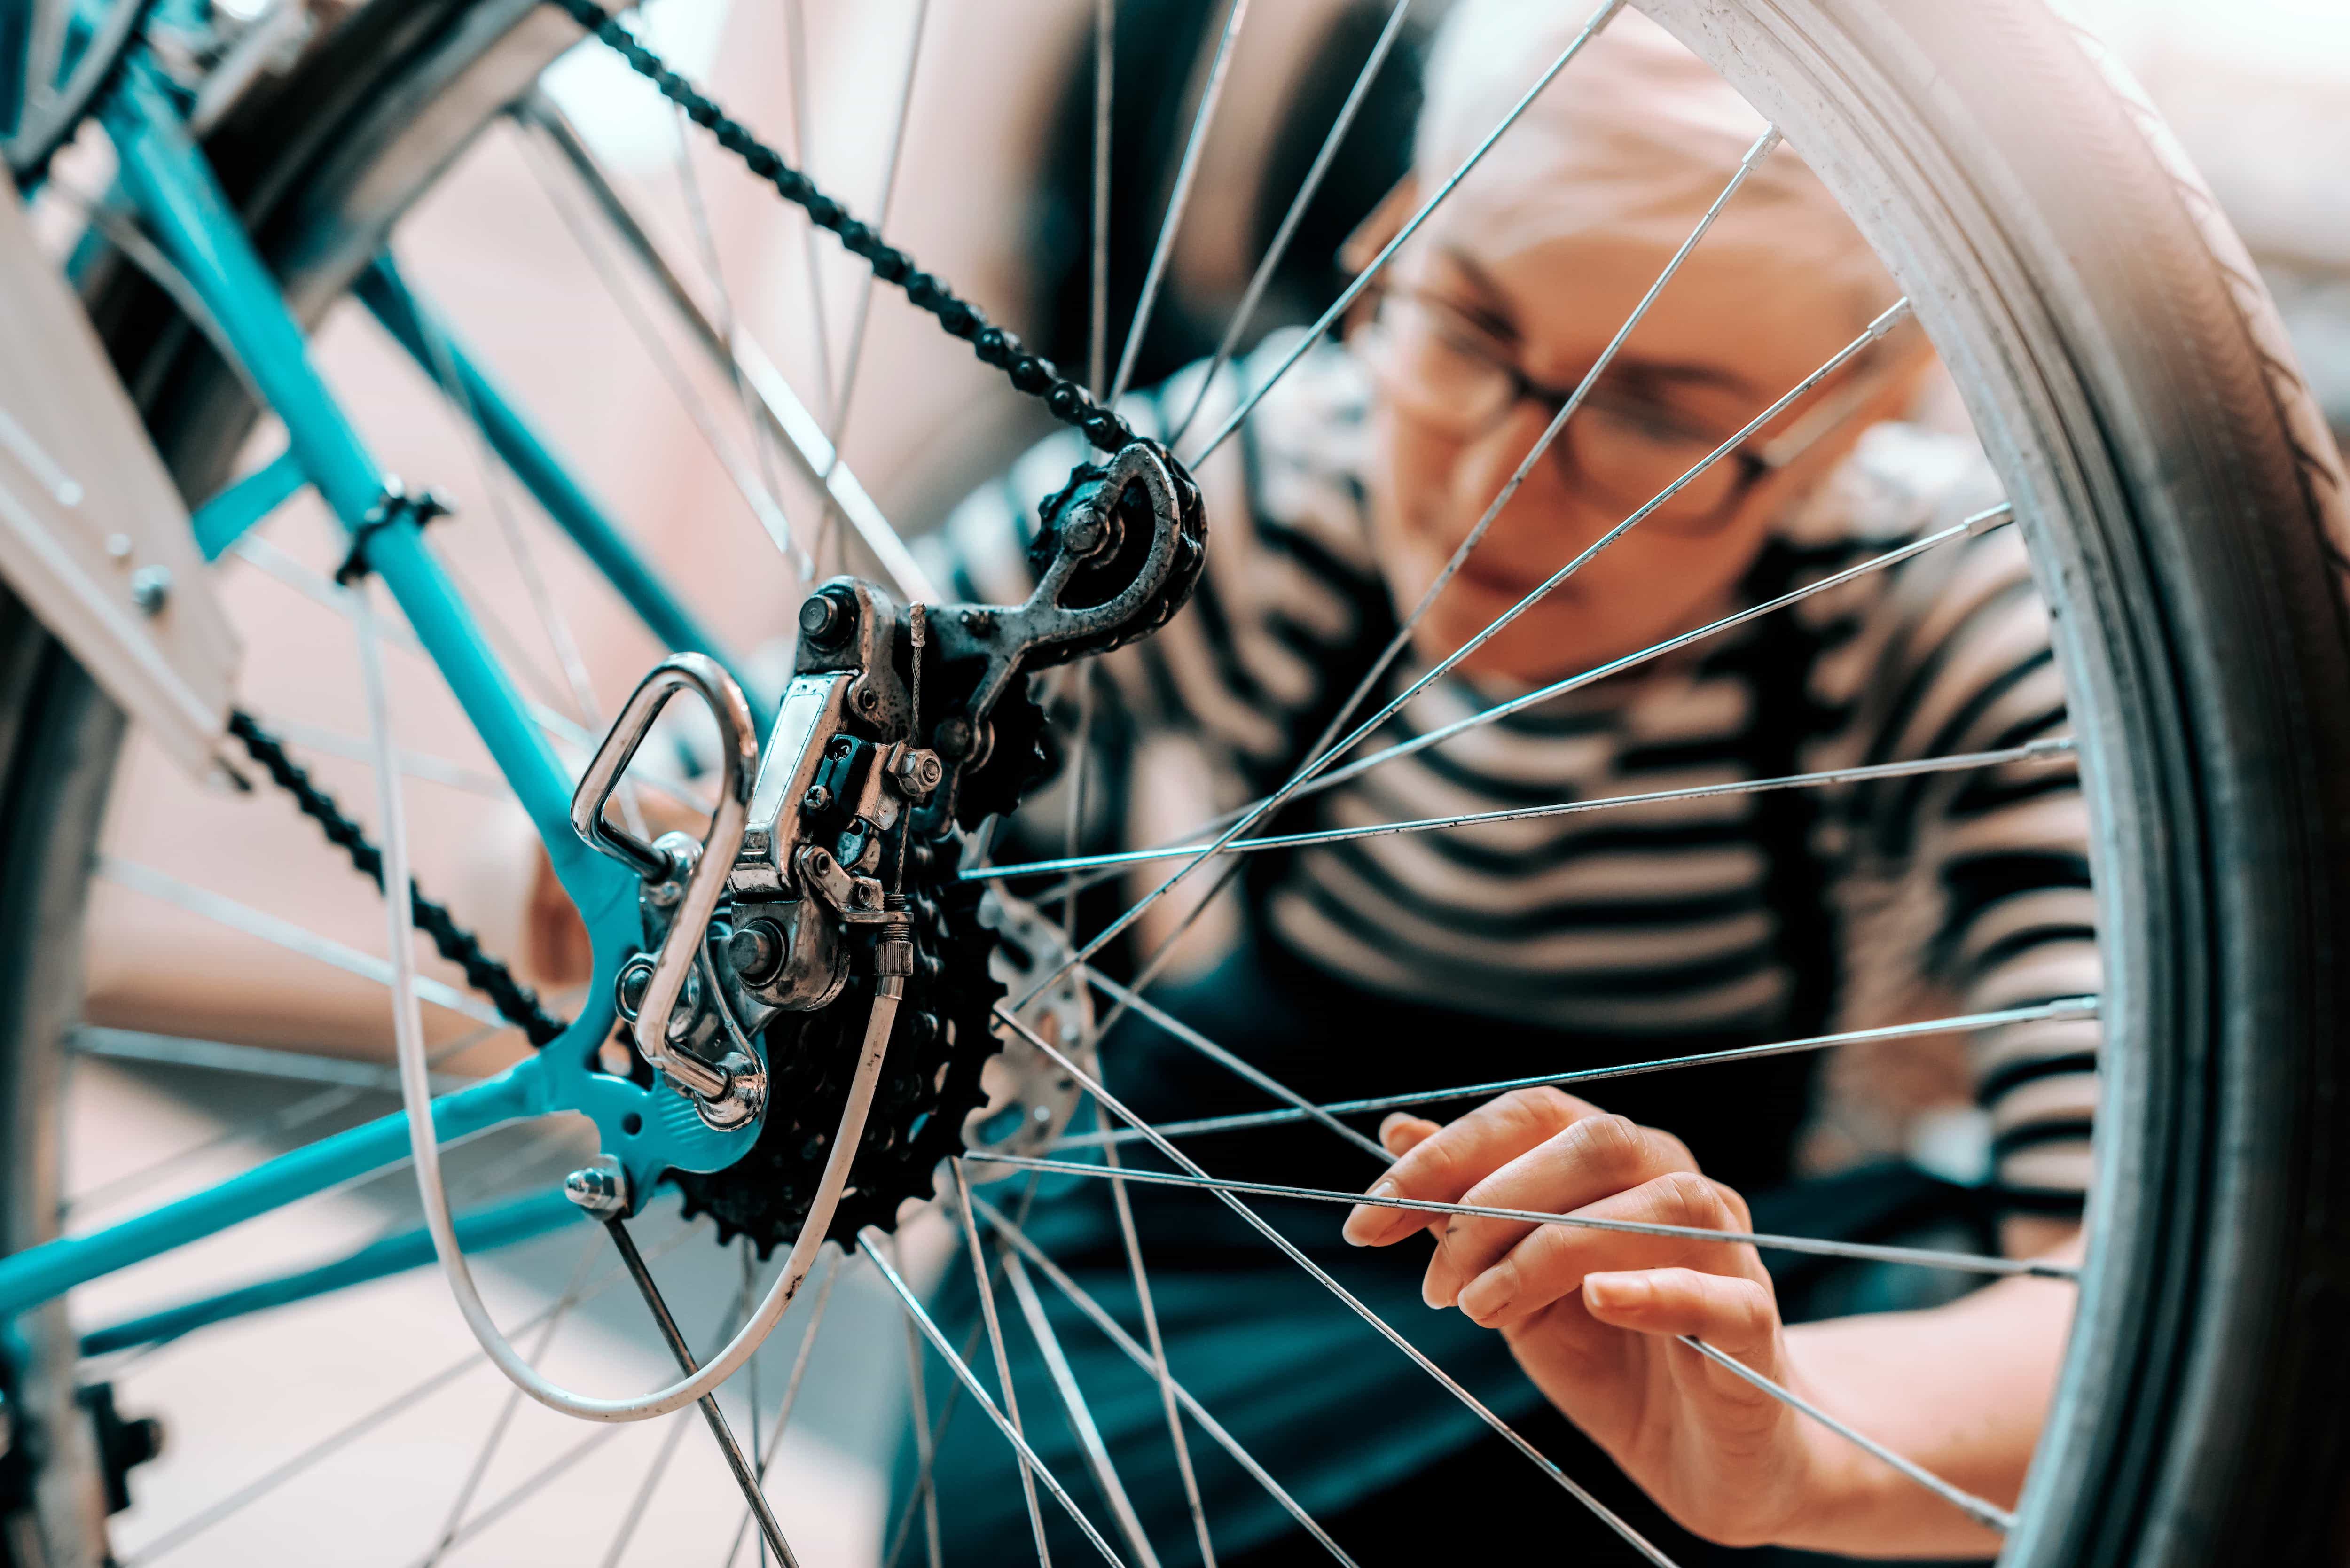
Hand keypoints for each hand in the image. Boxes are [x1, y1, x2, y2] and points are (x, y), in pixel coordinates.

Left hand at [1341, 1087, 1843, 1547]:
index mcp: (1618, 1163)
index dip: (1444, 1154)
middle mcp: (1679, 1185)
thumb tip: (1397, 1130)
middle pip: (1595, 1142)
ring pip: (1659, 1204)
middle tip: (1434, 1286)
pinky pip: (1720, 1291)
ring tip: (1482, 1308)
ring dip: (1552, 1249)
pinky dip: (1657, 1289)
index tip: (1366, 1221)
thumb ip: (1466, 1213)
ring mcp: (1728, 1253)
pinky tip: (1598, 1300)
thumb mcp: (1513, 1288)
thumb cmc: (1609, 1360)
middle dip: (1491, 1202)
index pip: (1532, 1116)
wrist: (1705, 1460)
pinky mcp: (1755, 1327)